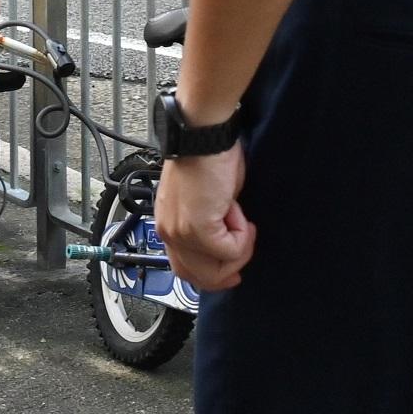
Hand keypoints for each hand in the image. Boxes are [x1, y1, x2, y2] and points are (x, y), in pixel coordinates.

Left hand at [156, 145, 255, 291]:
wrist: (202, 136)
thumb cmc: (206, 157)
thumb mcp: (205, 201)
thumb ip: (210, 226)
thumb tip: (227, 244)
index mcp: (166, 224)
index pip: (184, 268)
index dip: (211, 275)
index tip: (232, 272)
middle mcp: (168, 232)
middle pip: (199, 276)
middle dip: (228, 270)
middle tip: (246, 254)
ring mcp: (181, 233)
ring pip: (217, 268)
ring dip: (239, 250)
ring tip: (242, 222)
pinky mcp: (198, 230)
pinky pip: (230, 250)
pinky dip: (242, 236)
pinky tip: (238, 211)